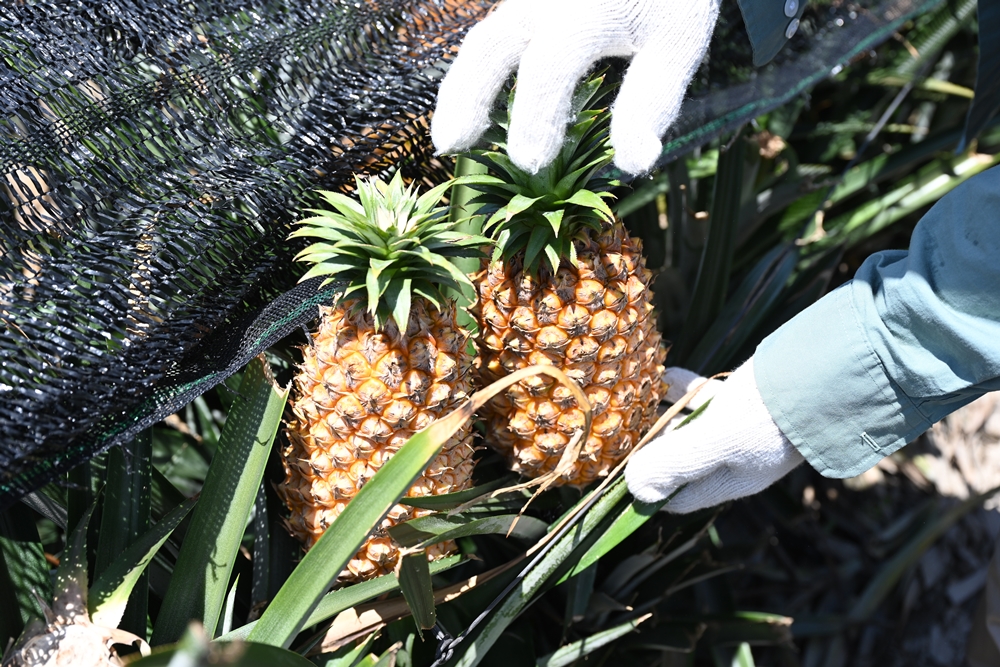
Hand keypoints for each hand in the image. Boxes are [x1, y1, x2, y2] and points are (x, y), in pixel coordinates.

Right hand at [432, 0, 720, 174]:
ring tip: (450, 137)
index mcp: (586, 12)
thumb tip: (633, 164)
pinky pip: (492, 36)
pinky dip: (474, 75)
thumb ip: (651, 102)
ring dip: (459, 89)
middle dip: (468, 99)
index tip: (531, 163)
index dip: (534, 117)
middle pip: (490, 48)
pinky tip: (472, 109)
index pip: (547, 68)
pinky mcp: (524, 0)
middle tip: (451, 147)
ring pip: (481, 40)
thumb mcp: (678, 44)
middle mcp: (545, 0)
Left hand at [625, 358, 804, 512]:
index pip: (673, 496)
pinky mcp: (746, 400)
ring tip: (630, 397)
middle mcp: (732, 460)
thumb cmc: (769, 416)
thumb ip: (675, 461)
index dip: (642, 484)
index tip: (609, 466)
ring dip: (661, 413)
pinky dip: (684, 388)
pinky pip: (705, 397)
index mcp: (725, 481)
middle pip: (677, 460)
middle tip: (612, 427)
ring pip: (688, 426)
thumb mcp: (717, 440)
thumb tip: (634, 488)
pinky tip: (664, 373)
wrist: (826, 376)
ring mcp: (739, 429)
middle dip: (647, 445)